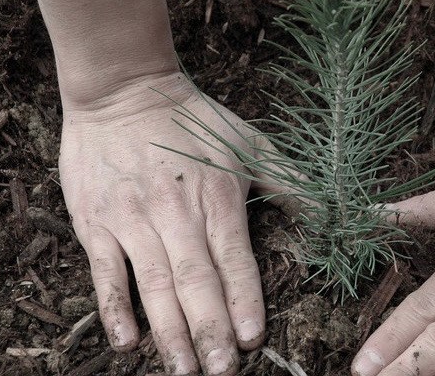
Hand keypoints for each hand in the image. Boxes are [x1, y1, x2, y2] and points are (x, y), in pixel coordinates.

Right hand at [59, 72, 269, 374]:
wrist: (122, 88)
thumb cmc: (193, 119)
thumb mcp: (250, 143)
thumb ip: (291, 182)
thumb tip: (337, 212)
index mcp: (217, 197)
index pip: (234, 259)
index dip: (244, 301)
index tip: (253, 339)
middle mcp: (175, 212)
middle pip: (195, 281)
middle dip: (210, 331)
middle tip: (222, 371)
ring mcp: (133, 218)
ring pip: (153, 285)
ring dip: (169, 332)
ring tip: (184, 369)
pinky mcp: (96, 221)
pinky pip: (105, 271)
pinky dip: (114, 308)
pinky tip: (127, 341)